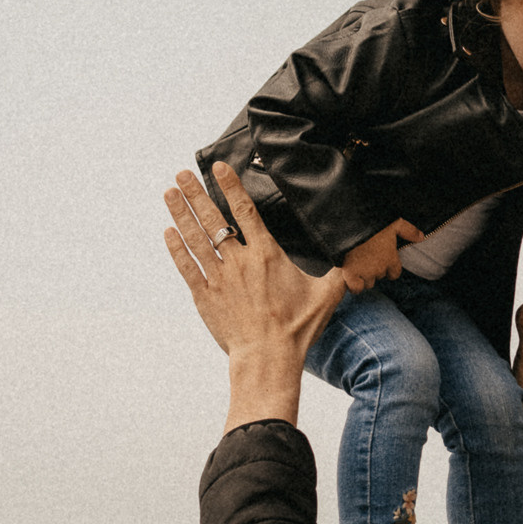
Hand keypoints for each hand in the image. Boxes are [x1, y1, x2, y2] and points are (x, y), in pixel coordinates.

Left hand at [164, 162, 345, 430]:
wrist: (268, 356)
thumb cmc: (297, 328)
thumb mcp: (325, 297)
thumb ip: (337, 276)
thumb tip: (353, 267)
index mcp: (267, 255)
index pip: (246, 211)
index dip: (231, 186)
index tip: (218, 167)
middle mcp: (239, 261)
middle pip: (213, 218)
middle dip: (196, 193)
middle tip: (182, 174)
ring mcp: (219, 277)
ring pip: (195, 238)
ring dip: (181, 212)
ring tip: (169, 193)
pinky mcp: (205, 296)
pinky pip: (187, 266)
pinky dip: (176, 248)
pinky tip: (169, 232)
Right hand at [342, 219, 422, 292]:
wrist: (350, 225)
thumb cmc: (372, 223)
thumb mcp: (393, 223)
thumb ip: (408, 230)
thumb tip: (421, 237)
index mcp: (391, 259)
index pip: (395, 274)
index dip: (388, 269)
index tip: (381, 261)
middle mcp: (380, 269)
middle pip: (379, 277)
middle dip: (373, 270)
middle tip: (365, 258)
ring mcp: (366, 273)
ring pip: (368, 283)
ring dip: (363, 277)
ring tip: (356, 263)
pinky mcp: (351, 275)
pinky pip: (356, 288)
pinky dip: (353, 284)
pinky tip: (349, 274)